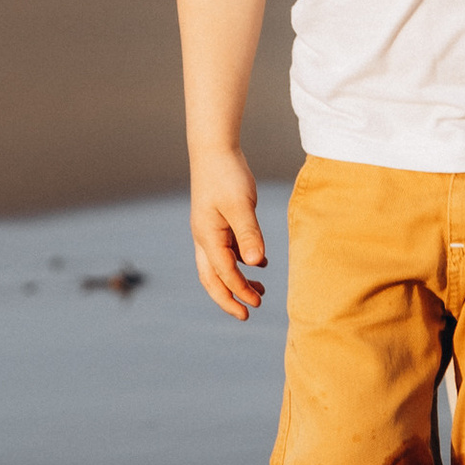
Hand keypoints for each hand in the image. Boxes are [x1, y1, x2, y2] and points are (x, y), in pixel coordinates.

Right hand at [190, 150, 268, 317]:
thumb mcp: (241, 205)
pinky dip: (242, 261)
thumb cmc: (227, 175)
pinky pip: (227, 250)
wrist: (214, 150)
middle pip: (212, 278)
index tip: (256, 305)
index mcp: (207, 237)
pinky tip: (261, 262)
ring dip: (237, 281)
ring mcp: (209, 230)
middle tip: (246, 315)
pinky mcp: (218, 222)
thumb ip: (249, 234)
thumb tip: (255, 264)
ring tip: (259, 292)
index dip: (239, 290)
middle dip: (228, 298)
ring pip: (219, 265)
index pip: (224, 273)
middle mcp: (204, 238)